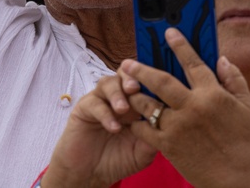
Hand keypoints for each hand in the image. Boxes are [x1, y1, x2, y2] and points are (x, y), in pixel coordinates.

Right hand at [40, 71, 157, 187]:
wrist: (91, 174)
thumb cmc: (118, 161)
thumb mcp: (141, 154)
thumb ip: (152, 140)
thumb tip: (165, 126)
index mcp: (136, 105)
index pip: (144, 85)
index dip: (151, 85)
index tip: (158, 91)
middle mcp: (119, 99)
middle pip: (125, 75)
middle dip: (132, 78)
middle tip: (135, 88)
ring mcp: (101, 101)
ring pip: (108, 82)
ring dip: (117, 93)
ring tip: (122, 109)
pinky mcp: (84, 108)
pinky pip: (94, 103)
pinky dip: (105, 113)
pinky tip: (113, 128)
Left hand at [120, 28, 249, 187]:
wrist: (239, 177)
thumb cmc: (243, 139)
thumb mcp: (246, 105)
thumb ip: (234, 79)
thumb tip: (221, 58)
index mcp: (212, 94)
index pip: (192, 63)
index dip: (179, 45)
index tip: (168, 32)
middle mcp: (192, 107)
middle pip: (161, 81)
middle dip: (142, 69)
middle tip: (128, 63)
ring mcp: (178, 127)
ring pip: (148, 104)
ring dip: (134, 94)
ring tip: (125, 88)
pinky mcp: (168, 146)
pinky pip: (145, 130)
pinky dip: (137, 122)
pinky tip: (133, 117)